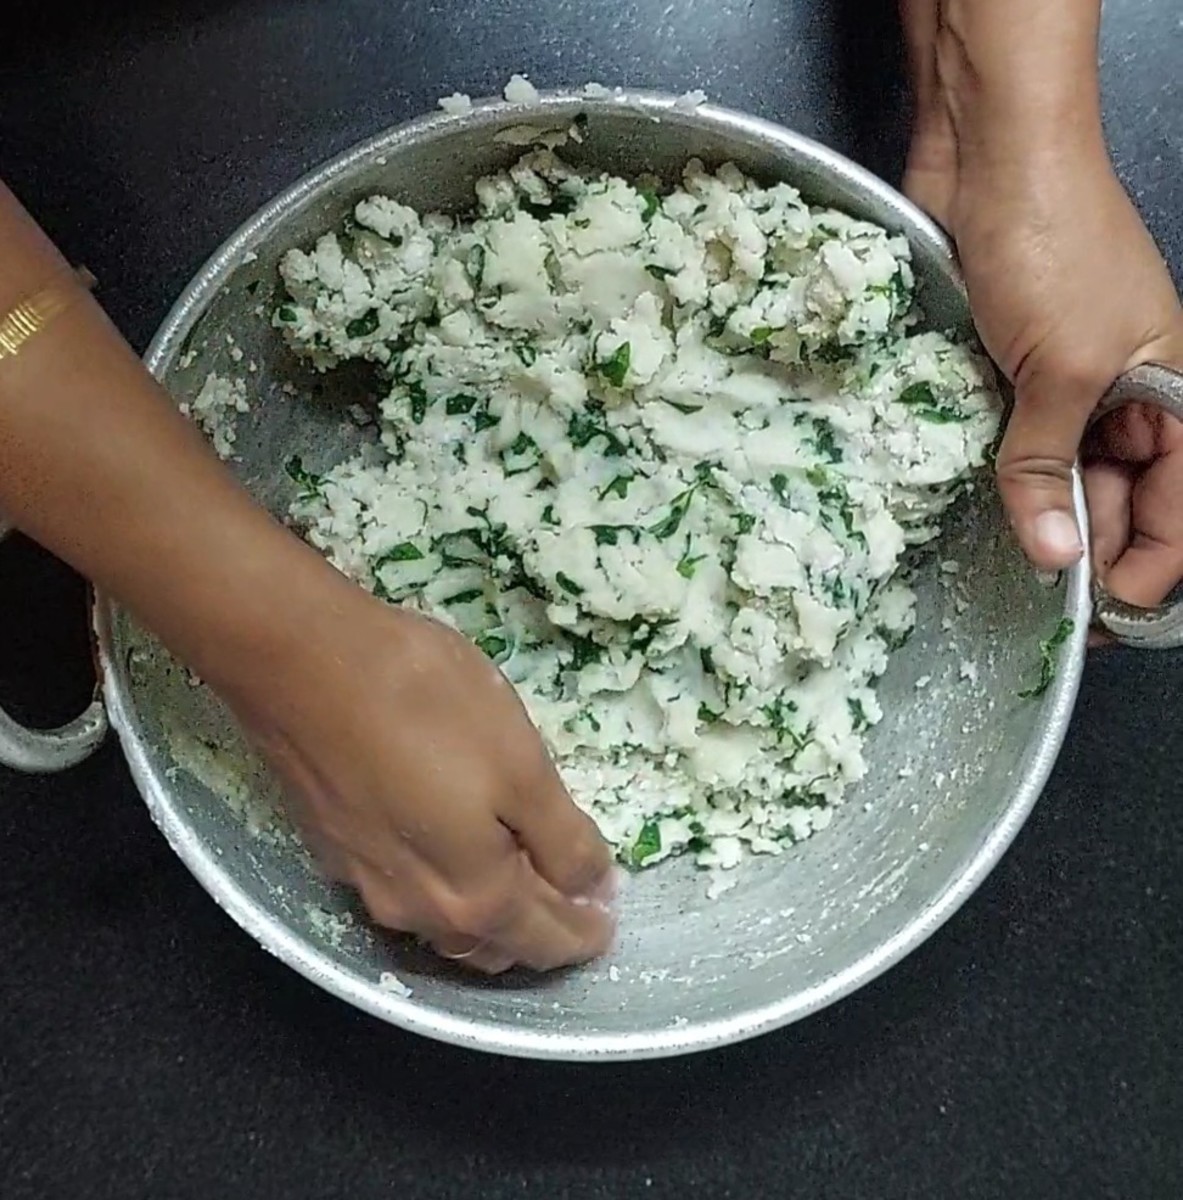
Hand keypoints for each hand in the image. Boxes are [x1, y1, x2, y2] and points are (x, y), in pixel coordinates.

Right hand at [221, 581, 616, 974]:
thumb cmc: (427, 706)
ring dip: (491, 918)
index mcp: (476, 897)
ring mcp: (368, 886)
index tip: (609, 911)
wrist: (303, 664)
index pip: (547, 940)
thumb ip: (562, 838)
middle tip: (574, 895)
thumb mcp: (522, 766)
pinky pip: (407, 894)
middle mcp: (419, 912)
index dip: (587, 930)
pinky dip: (445, 889)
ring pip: (446, 927)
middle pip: (496, 946)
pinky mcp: (336, 850)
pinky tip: (451, 851)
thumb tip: (591, 885)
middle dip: (542, 931)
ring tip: (520, 879)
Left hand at [904, 122, 1182, 606]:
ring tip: (999, 558)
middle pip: (1115, 505)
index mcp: (1173, 396)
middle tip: (1031, 598)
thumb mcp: (1065, 369)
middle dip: (1080, 550)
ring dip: (1033, 517)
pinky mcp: (1007, 376)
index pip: (1179, 509)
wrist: (991, 159)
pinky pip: (1010, 446)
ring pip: (1059, 481)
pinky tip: (972, 507)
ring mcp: (1064, 387)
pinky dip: (996, 477)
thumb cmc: (1054, 244)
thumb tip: (1056, 557)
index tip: (1097, 618)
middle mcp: (1125, 400)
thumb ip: (1050, 465)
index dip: (1146, 568)